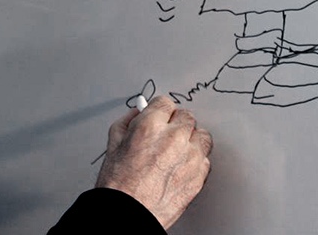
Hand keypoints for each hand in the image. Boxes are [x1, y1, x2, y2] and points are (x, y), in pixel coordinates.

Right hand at [95, 96, 212, 228]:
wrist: (129, 215)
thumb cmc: (119, 186)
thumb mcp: (113, 145)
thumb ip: (127, 122)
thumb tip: (137, 113)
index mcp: (150, 126)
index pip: (165, 102)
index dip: (159, 111)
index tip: (158, 117)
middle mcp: (173, 138)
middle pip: (186, 116)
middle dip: (175, 124)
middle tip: (165, 135)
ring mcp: (190, 157)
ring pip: (201, 135)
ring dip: (190, 140)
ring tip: (176, 151)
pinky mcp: (200, 176)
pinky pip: (205, 159)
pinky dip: (195, 161)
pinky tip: (180, 167)